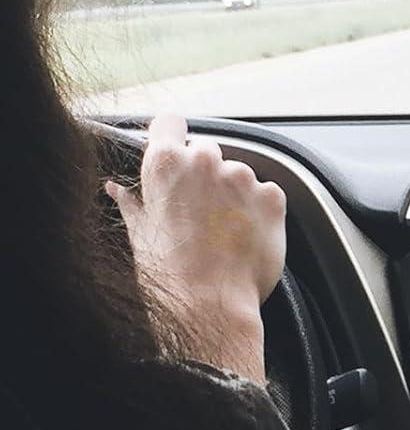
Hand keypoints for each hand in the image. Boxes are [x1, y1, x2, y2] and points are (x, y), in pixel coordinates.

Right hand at [107, 113, 286, 381]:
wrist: (208, 306)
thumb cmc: (167, 274)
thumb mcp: (138, 235)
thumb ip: (132, 202)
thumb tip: (117, 187)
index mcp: (168, 164)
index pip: (169, 123)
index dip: (169, 136)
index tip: (172, 150)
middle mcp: (208, 161)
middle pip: (206, 150)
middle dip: (201, 172)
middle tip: (195, 209)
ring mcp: (243, 176)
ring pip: (237, 173)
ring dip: (231, 192)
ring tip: (219, 230)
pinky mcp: (272, 195)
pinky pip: (264, 192)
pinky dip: (256, 208)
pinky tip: (242, 235)